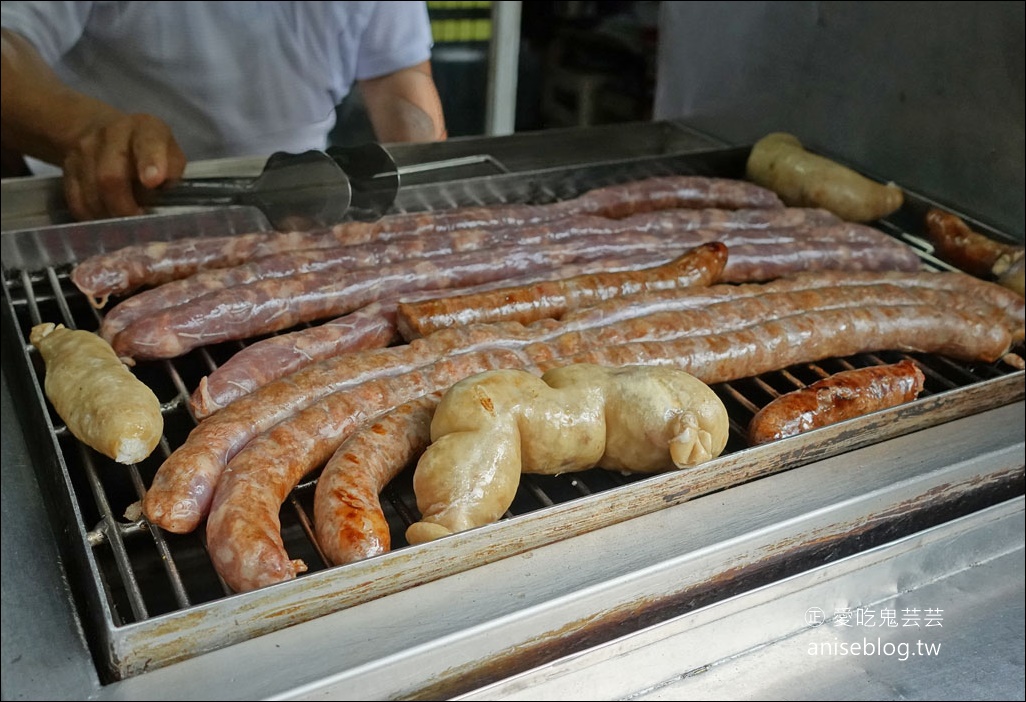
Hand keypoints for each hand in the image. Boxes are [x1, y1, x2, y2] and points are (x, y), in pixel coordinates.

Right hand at [61, 113, 186, 220]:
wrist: (108, 136)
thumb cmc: (150, 155)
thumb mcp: (171, 158)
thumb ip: (171, 178)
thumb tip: (161, 208)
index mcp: (146, 129)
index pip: (147, 143)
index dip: (150, 162)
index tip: (153, 181)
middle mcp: (111, 134)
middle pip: (110, 176)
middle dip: (124, 207)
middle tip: (137, 222)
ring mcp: (84, 149)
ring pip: (91, 193)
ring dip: (109, 215)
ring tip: (123, 224)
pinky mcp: (67, 168)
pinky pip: (76, 200)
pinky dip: (92, 217)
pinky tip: (105, 220)